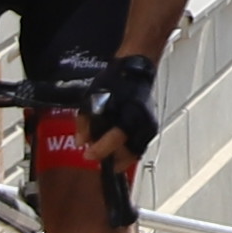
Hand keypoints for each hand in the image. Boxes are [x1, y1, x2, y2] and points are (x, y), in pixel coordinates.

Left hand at [81, 54, 160, 177]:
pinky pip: (140, 146)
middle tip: (99, 160)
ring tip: (108, 157)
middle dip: (113, 160)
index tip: (88, 155)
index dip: (100, 151)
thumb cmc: (113, 83)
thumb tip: (81, 142)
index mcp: (128, 115)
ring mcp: (148, 127)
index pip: (115, 140)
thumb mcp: (91, 99)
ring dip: (122, 158)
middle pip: (129, 153)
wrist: (134, 72)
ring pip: (136, 152)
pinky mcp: (150, 128)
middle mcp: (141, 124)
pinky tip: (118, 150)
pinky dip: (129, 151)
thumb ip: (85, 123)